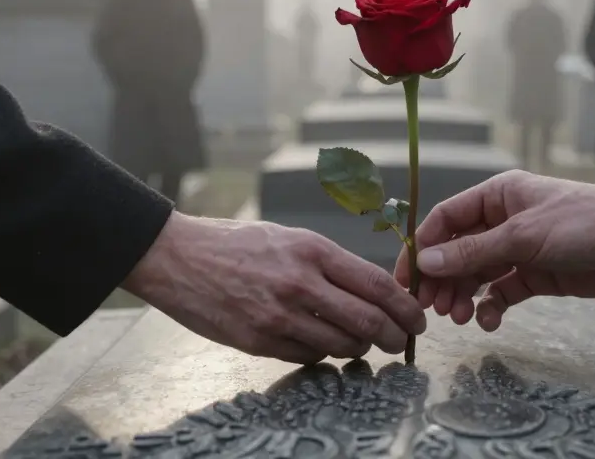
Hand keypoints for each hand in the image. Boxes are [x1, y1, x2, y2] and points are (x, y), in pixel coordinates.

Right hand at [126, 213, 425, 363]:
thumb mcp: (289, 238)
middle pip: (368, 321)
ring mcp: (278, 316)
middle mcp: (300, 283)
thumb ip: (328, 263)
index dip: (405, 308)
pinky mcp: (258, 341)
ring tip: (359, 343)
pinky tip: (317, 342)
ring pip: (341, 345)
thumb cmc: (236, 244)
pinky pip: (307, 357)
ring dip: (358, 348)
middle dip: (394, 337)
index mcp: (312, 250)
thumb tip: (370, 290)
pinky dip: (321, 353)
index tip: (416, 319)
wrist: (178, 256)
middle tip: (401, 343)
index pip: (377, 285)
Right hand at [395, 170, 594, 331]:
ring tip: (460, 319)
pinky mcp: (538, 276)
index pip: (445, 220)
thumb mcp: (524, 235)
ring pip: (477, 275)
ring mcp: (521, 250)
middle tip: (433, 309)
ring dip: (464, 296)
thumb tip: (426, 263)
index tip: (406, 278)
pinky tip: (489, 321)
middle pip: (457, 251)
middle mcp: (504, 221)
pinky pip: (502, 293)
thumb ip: (473, 252)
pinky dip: (492, 307)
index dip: (422, 247)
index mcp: (497, 196)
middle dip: (443, 279)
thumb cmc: (586, 223)